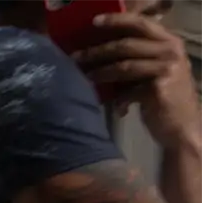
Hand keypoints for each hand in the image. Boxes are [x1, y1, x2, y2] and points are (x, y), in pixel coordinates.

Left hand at [76, 12, 201, 147]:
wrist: (182, 127)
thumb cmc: (163, 99)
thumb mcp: (154, 72)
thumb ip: (136, 59)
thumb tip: (98, 54)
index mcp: (170, 42)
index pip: (141, 23)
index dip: (116, 20)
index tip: (93, 22)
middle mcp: (171, 50)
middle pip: (126, 45)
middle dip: (97, 51)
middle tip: (76, 57)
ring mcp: (167, 68)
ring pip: (124, 66)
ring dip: (100, 73)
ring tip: (85, 77)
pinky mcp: (159, 88)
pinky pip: (128, 91)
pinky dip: (118, 100)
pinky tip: (116, 108)